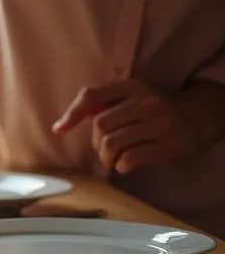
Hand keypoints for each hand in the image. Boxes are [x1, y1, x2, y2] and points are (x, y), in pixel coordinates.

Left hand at [52, 79, 203, 173]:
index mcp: (131, 87)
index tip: (59, 130)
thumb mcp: (128, 100)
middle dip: (96, 143)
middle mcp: (146, 101)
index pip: (92, 95)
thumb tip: (59, 127)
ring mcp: (159, 123)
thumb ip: (98, 106)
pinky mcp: (167, 145)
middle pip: (100, 125)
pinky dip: (121, 166)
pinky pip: (129, 159)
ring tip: (114, 159)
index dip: (72, 114)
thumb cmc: (149, 114)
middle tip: (105, 150)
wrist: (194, 123)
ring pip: (112, 143)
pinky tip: (126, 164)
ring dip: (107, 157)